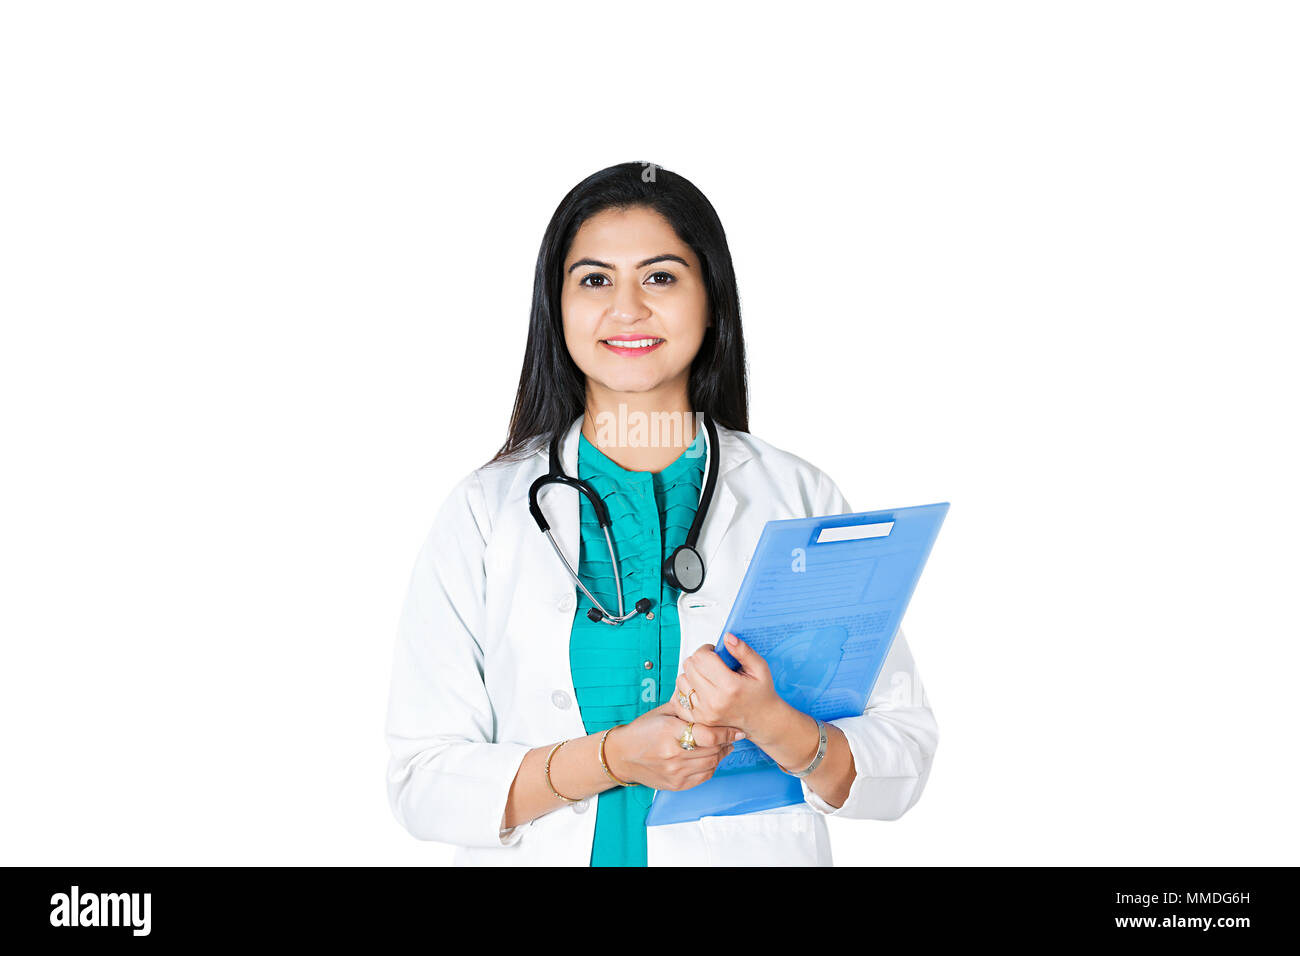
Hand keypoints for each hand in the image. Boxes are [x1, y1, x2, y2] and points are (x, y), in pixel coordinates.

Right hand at [604, 702, 741, 790]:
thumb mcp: (662, 713)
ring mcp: (675, 772)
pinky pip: (704, 776)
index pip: (708, 734)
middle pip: (713, 749)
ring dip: (721, 753)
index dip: (725, 732)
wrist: (621, 756)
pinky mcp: (677, 784)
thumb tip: (711, 698)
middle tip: (733, 733)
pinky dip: (712, 766)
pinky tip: (711, 756)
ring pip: (712, 763)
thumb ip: (686, 707)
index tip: (736, 728)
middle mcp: (673, 754)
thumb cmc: (641, 731)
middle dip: (726, 741)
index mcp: (669, 731)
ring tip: (724, 744)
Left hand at [671, 634, 784, 740]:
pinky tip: (697, 688)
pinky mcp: (697, 719)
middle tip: (711, 663)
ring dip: (691, 674)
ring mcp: (703, 713)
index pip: (701, 657)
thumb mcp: (760, 668)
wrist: (761, 720)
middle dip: (698, 660)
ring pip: (681, 680)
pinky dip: (684, 691)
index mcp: (729, 686)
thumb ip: (743, 651)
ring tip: (706, 676)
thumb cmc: (761, 693)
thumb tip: (727, 637)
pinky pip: (677, 699)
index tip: (714, 652)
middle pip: (689, 666)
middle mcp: (713, 701)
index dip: (706, 649)